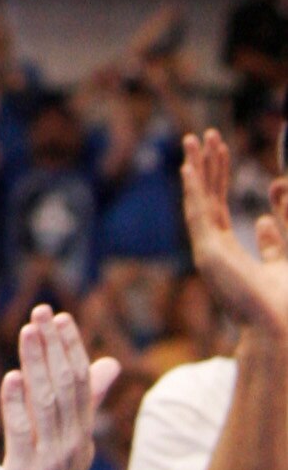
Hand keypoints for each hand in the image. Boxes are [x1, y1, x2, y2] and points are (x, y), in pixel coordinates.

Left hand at [0, 306, 116, 469]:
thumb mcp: (72, 444)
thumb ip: (85, 404)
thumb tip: (109, 363)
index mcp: (81, 435)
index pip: (81, 384)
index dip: (71, 349)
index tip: (60, 316)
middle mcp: (71, 446)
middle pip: (66, 388)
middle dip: (54, 348)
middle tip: (42, 312)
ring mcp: (50, 462)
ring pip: (46, 405)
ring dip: (36, 365)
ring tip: (28, 332)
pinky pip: (22, 435)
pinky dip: (16, 405)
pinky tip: (10, 378)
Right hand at [181, 127, 287, 345]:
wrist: (281, 333)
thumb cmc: (285, 306)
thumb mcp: (286, 262)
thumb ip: (278, 239)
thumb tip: (265, 218)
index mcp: (227, 254)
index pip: (217, 208)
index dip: (218, 179)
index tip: (222, 154)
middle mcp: (212, 250)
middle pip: (205, 198)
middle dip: (206, 165)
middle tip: (205, 136)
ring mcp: (207, 252)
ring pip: (199, 200)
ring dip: (198, 168)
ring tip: (196, 138)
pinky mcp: (208, 253)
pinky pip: (198, 213)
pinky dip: (193, 189)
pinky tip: (191, 167)